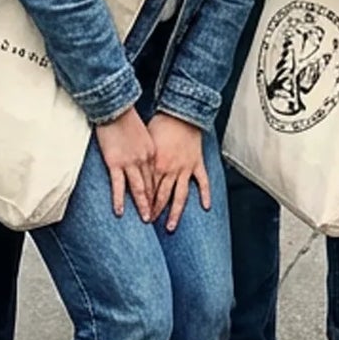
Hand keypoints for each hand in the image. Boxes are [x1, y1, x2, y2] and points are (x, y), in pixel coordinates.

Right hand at [96, 104, 157, 220]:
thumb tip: (146, 159)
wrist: (116, 108)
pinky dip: (119, 199)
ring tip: (145, 219)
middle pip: (152, 186)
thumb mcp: (144, 135)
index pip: (158, 178)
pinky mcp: (115, 162)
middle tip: (157, 219)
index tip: (163, 205)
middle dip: (155, 204)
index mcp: (153, 153)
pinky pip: (118, 185)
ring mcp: (130, 162)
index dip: (160, 193)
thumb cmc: (128, 119)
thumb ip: (146, 149)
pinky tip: (120, 211)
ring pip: (138, 188)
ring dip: (142, 205)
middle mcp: (145, 160)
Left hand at [147, 114, 211, 230]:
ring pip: (180, 196)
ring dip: (175, 213)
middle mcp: (170, 170)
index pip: (148, 190)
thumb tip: (133, 170)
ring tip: (171, 227)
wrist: (181, 112)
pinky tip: (205, 207)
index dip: (143, 204)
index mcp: (156, 166)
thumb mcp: (146, 142)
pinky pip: (202, 182)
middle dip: (155, 212)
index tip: (139, 214)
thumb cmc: (161, 124)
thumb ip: (143, 160)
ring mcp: (185, 168)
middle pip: (162, 197)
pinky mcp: (197, 163)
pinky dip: (205, 195)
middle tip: (150, 224)